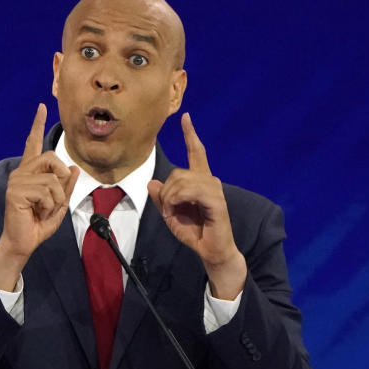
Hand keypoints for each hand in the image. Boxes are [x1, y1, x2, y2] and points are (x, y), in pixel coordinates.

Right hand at [0, 103, 79, 289]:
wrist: (22, 244)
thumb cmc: (37, 225)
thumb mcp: (59, 204)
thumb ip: (66, 186)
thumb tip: (75, 168)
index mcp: (30, 173)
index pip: (33, 144)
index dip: (37, 125)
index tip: (42, 107)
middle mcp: (21, 172)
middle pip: (51, 157)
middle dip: (62, 176)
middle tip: (56, 197)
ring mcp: (17, 181)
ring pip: (52, 178)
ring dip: (57, 198)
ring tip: (44, 210)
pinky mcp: (16, 191)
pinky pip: (46, 191)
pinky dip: (50, 204)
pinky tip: (38, 212)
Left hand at [147, 113, 245, 298]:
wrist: (211, 251)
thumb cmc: (194, 232)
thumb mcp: (171, 214)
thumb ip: (162, 199)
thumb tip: (152, 183)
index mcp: (200, 181)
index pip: (197, 152)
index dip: (190, 135)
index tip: (186, 117)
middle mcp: (209, 181)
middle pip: (178, 172)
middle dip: (166, 192)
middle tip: (169, 210)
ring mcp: (214, 190)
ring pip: (181, 181)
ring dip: (171, 198)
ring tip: (173, 212)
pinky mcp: (216, 201)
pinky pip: (190, 191)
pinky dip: (178, 200)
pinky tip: (178, 210)